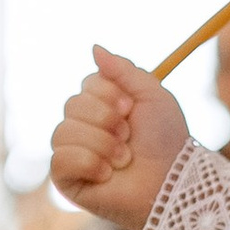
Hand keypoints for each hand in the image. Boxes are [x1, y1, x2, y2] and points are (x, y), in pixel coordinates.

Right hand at [51, 46, 189, 229]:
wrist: (170, 181)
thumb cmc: (165, 141)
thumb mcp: (151, 94)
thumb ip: (123, 69)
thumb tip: (94, 47)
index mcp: (102, 106)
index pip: (86, 85)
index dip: (108, 95)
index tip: (131, 109)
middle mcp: (85, 127)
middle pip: (71, 105)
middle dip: (106, 119)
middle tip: (129, 135)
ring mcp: (73, 153)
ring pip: (63, 131)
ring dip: (101, 144)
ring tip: (123, 159)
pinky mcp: (66, 179)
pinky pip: (59, 159)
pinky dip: (88, 164)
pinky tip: (107, 175)